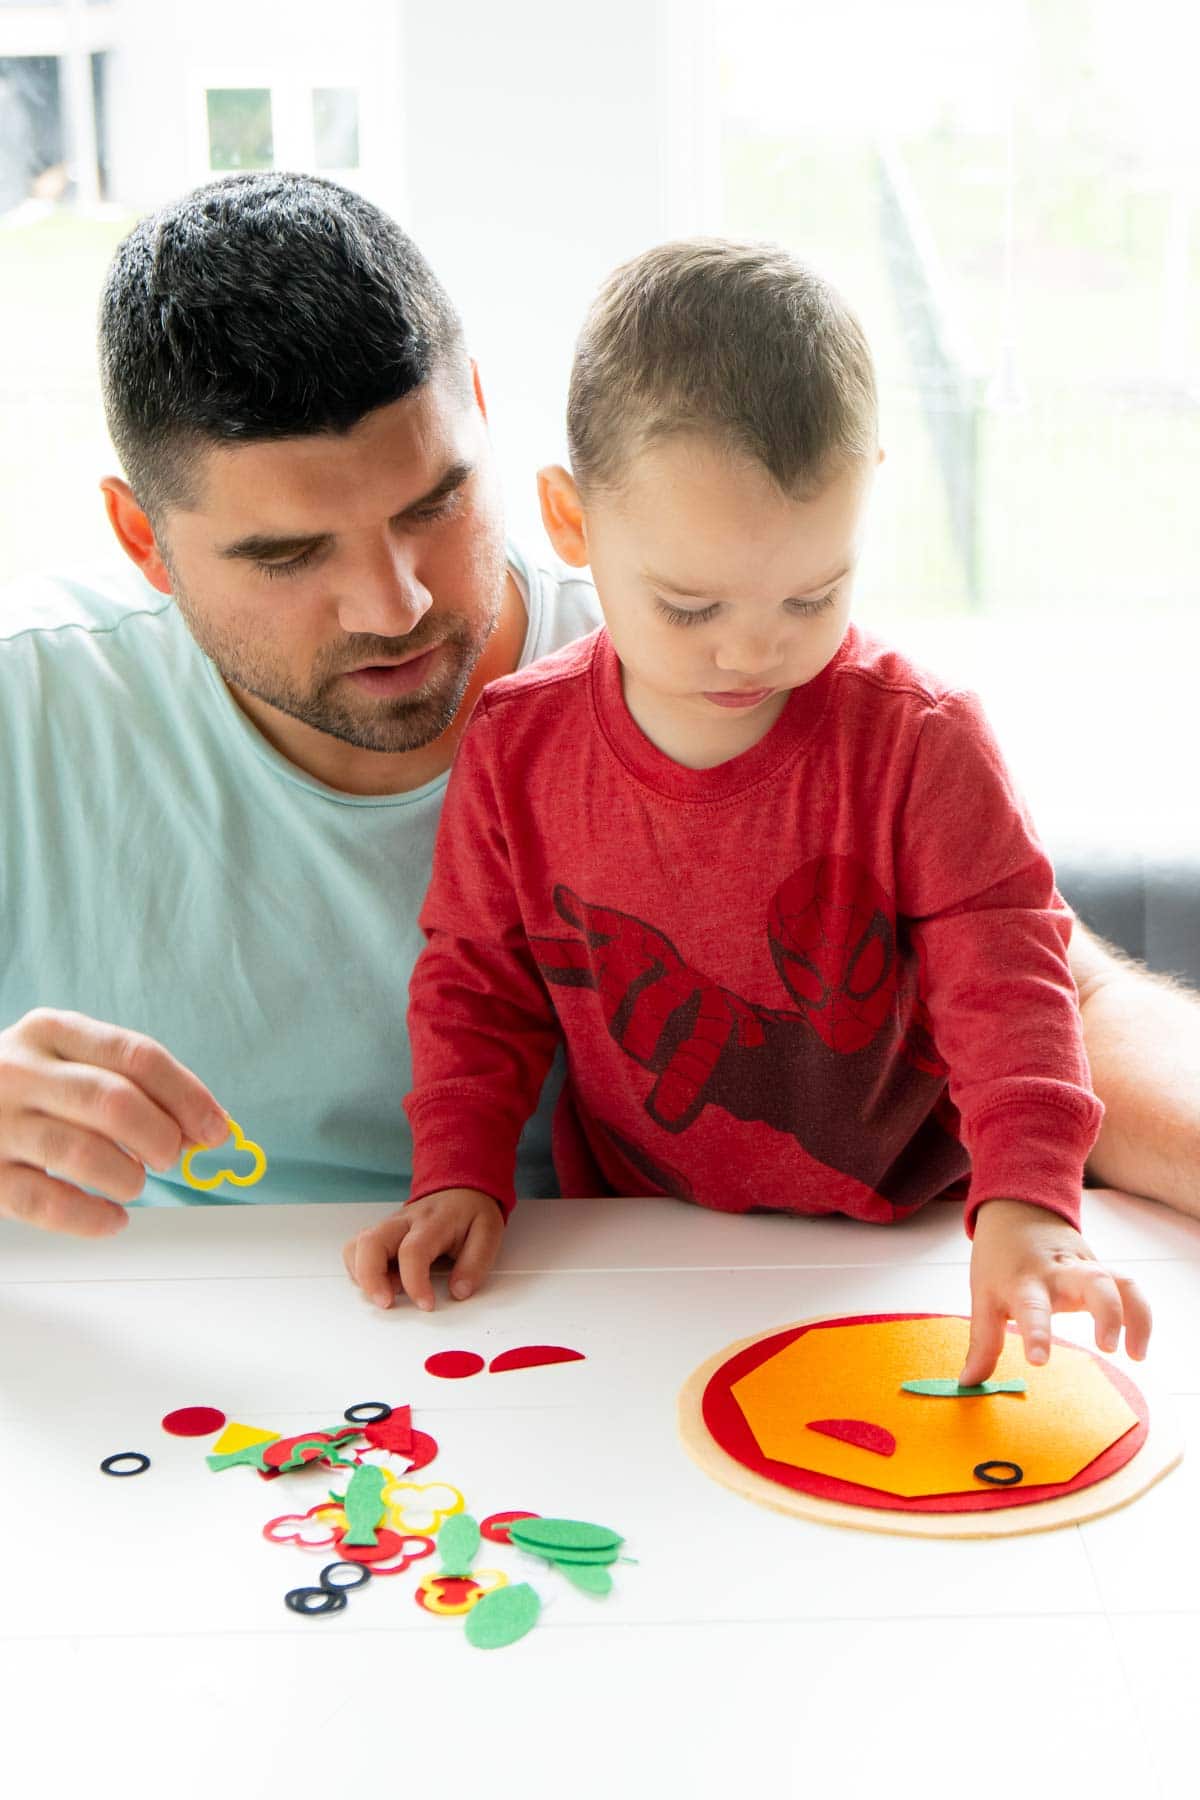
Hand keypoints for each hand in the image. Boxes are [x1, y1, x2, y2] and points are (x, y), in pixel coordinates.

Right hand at [0, 1009, 228, 1236]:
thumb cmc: (33, 1088)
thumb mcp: (74, 1062)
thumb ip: (135, 1085)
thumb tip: (209, 1127)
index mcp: (54, 1031)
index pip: (136, 1056)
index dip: (187, 1096)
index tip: (216, 1128)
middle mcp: (21, 1070)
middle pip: (113, 1102)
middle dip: (161, 1137)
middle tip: (171, 1157)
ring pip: (81, 1153)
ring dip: (128, 1177)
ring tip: (135, 1182)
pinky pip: (45, 1204)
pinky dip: (92, 1218)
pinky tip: (113, 1218)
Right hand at [342, 1187, 504, 1311]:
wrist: (460, 1189)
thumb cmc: (471, 1213)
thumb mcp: (488, 1233)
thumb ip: (475, 1264)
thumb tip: (458, 1292)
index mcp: (432, 1221)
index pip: (413, 1251)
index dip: (414, 1282)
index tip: (426, 1305)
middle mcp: (403, 1221)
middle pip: (370, 1242)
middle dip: (371, 1278)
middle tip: (386, 1304)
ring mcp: (388, 1227)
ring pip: (356, 1246)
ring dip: (362, 1276)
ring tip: (385, 1295)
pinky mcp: (381, 1235)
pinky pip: (356, 1251)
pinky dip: (360, 1272)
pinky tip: (381, 1285)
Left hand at [961, 1197, 1152, 1385]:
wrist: (1018, 1210)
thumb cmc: (998, 1259)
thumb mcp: (983, 1295)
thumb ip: (983, 1342)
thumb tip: (968, 1384)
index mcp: (1024, 1281)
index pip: (1031, 1307)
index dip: (1035, 1334)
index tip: (1039, 1361)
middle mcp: (1059, 1272)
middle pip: (1093, 1282)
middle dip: (1106, 1313)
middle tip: (1107, 1347)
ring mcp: (1084, 1268)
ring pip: (1120, 1282)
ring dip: (1134, 1315)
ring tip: (1136, 1355)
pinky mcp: (1102, 1268)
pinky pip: (1130, 1287)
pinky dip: (1141, 1313)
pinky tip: (1138, 1346)